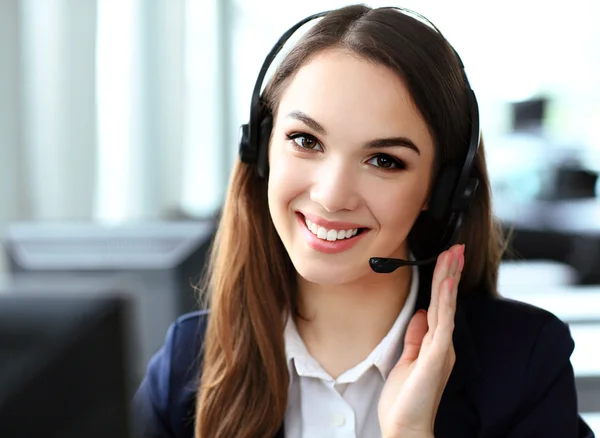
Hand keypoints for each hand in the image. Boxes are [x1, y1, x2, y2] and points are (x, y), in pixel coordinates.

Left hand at [378, 244, 464, 437]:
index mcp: (435, 343)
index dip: (443, 281)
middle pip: (446, 301)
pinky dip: (445, 302)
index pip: (439, 305)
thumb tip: (420, 314)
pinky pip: (442, 324)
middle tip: (455, 247)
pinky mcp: (436, 356)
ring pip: (446, 307)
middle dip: (450, 272)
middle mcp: (442, 343)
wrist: (406, 428)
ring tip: (453, 256)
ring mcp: (441, 349)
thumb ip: (415, 337)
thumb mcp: (407, 360)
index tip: (446, 259)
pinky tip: (446, 284)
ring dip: (449, 279)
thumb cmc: (406, 400)